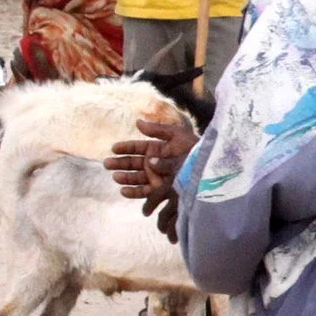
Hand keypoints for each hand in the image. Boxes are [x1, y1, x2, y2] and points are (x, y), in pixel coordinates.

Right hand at [109, 118, 198, 242]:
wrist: (208, 166)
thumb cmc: (194, 148)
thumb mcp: (177, 135)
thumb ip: (157, 130)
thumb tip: (137, 123)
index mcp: (157, 148)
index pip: (137, 147)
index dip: (125, 147)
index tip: (113, 148)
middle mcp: (154, 162)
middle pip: (133, 163)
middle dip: (120, 163)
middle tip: (107, 164)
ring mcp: (156, 176)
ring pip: (136, 177)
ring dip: (125, 177)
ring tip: (116, 177)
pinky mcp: (160, 190)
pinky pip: (144, 191)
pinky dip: (134, 192)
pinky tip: (123, 191)